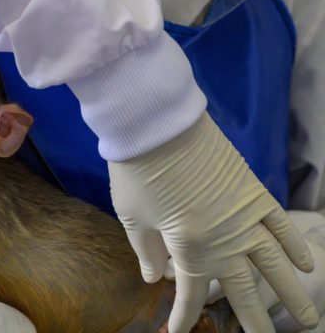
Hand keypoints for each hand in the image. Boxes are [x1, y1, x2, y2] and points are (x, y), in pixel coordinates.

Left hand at [108, 112, 318, 332]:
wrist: (156, 125)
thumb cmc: (137, 172)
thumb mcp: (132, 217)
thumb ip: (146, 252)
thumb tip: (153, 279)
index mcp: (189, 249)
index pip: (190, 294)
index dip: (184, 316)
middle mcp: (224, 240)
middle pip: (242, 290)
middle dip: (253, 321)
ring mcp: (244, 217)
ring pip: (274, 265)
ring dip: (292, 294)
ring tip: (308, 320)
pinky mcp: (254, 191)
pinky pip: (282, 224)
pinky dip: (295, 245)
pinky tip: (307, 266)